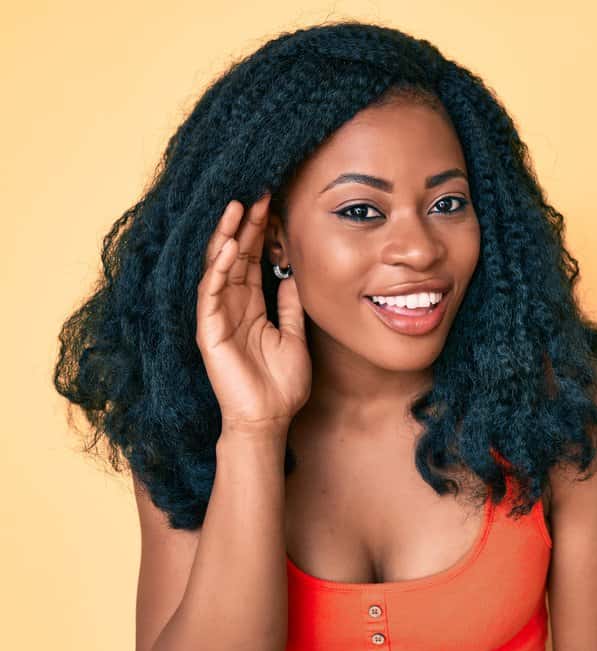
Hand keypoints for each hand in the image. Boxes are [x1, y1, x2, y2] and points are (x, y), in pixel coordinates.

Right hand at [195, 192, 311, 432]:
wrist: (269, 419)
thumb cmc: (281, 385)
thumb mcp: (294, 337)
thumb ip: (290, 306)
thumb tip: (293, 276)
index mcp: (252, 307)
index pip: (251, 261)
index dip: (258, 233)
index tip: (270, 204)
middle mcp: (232, 307)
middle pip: (234, 257)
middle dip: (243, 225)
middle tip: (254, 192)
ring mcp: (218, 317)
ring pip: (218, 268)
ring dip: (225, 237)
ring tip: (235, 206)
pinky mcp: (209, 331)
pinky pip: (210, 294)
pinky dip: (217, 269)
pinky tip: (226, 247)